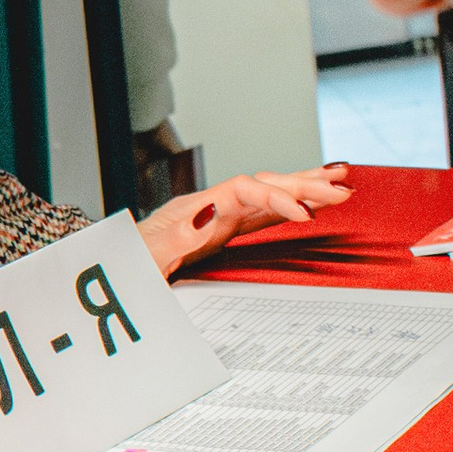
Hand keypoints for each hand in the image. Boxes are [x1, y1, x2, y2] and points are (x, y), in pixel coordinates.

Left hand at [136, 164, 351, 274]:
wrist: (110, 270)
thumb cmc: (125, 263)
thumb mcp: (145, 255)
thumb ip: (178, 234)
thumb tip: (211, 213)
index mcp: (194, 209)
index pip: (244, 190)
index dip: (275, 198)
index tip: (302, 215)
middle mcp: (210, 208)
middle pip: (264, 185)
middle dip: (303, 184)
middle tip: (342, 188)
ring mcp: (218, 218)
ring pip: (268, 196)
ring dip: (303, 188)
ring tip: (340, 181)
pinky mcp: (222, 233)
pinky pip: (262, 215)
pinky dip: (289, 207)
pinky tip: (310, 205)